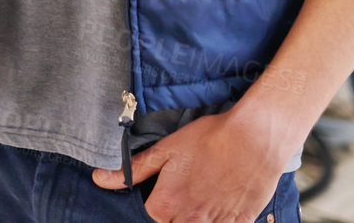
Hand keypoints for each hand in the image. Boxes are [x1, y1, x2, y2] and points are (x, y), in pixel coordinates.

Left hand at [91, 109, 286, 222]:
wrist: (254, 138)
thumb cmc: (209, 139)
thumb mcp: (166, 149)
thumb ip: (133, 169)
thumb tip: (99, 179)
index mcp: (167, 204)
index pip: (152, 217)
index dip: (159, 202)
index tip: (167, 188)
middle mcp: (190, 220)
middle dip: (176, 212)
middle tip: (188, 187)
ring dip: (196, 216)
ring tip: (205, 191)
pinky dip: (220, 220)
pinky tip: (222, 200)